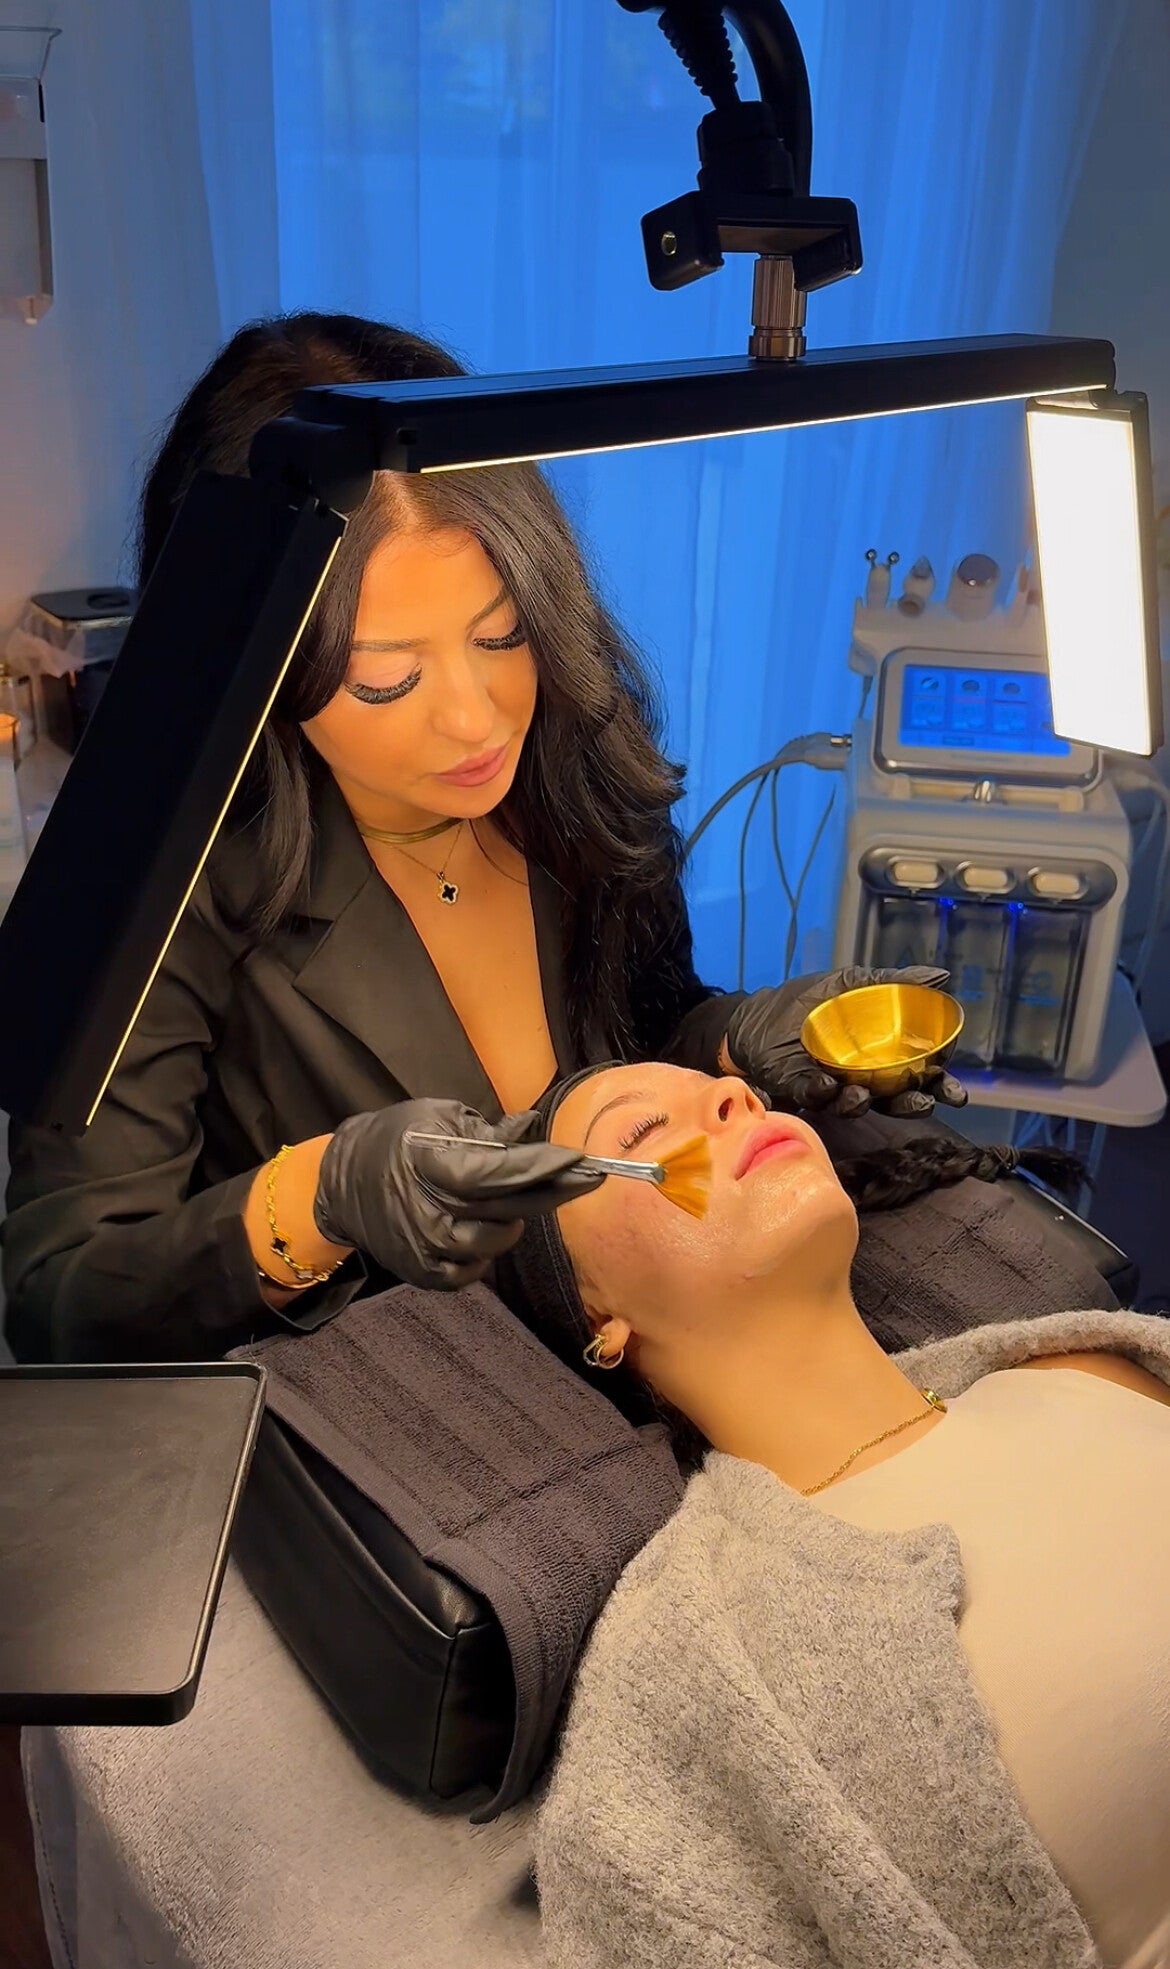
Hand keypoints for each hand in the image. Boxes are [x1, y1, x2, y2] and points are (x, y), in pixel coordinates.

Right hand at [313, 1099, 602, 1289]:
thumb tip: (533, 1128)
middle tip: (588, 1177)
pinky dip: (488, 1250)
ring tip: (509, 1201)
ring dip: (513, 1221)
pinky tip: (482, 1225)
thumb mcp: (437, 1118)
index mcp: (430, 1164)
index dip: (541, 1168)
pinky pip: (477, 1269)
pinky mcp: (424, 1274)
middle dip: (553, 1192)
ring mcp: (425, 1247)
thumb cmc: (398, 1141)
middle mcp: (427, 1211)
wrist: (343, 1183)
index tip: (579, 1159)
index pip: (497, 1174)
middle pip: (507, 1210)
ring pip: (497, 1242)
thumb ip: (487, 1131)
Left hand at [724, 967, 967, 1119]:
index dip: (938, 1086)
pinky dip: (822, 1092)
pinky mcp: (798, 1088)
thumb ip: (895, 983)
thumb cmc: (809, 1003)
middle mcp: (860, 1080)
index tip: (953, 1090)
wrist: (757, 1014)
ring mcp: (830, 1089)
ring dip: (862, 1103)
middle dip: (910, 1105)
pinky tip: (829, 1086)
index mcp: (879, 1059)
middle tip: (925, 1103)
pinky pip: (813, 1096)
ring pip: (854, 1105)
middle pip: (893, 1101)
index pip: (917, 1078)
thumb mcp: (853, 985)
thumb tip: (942, 977)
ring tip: (865, 1095)